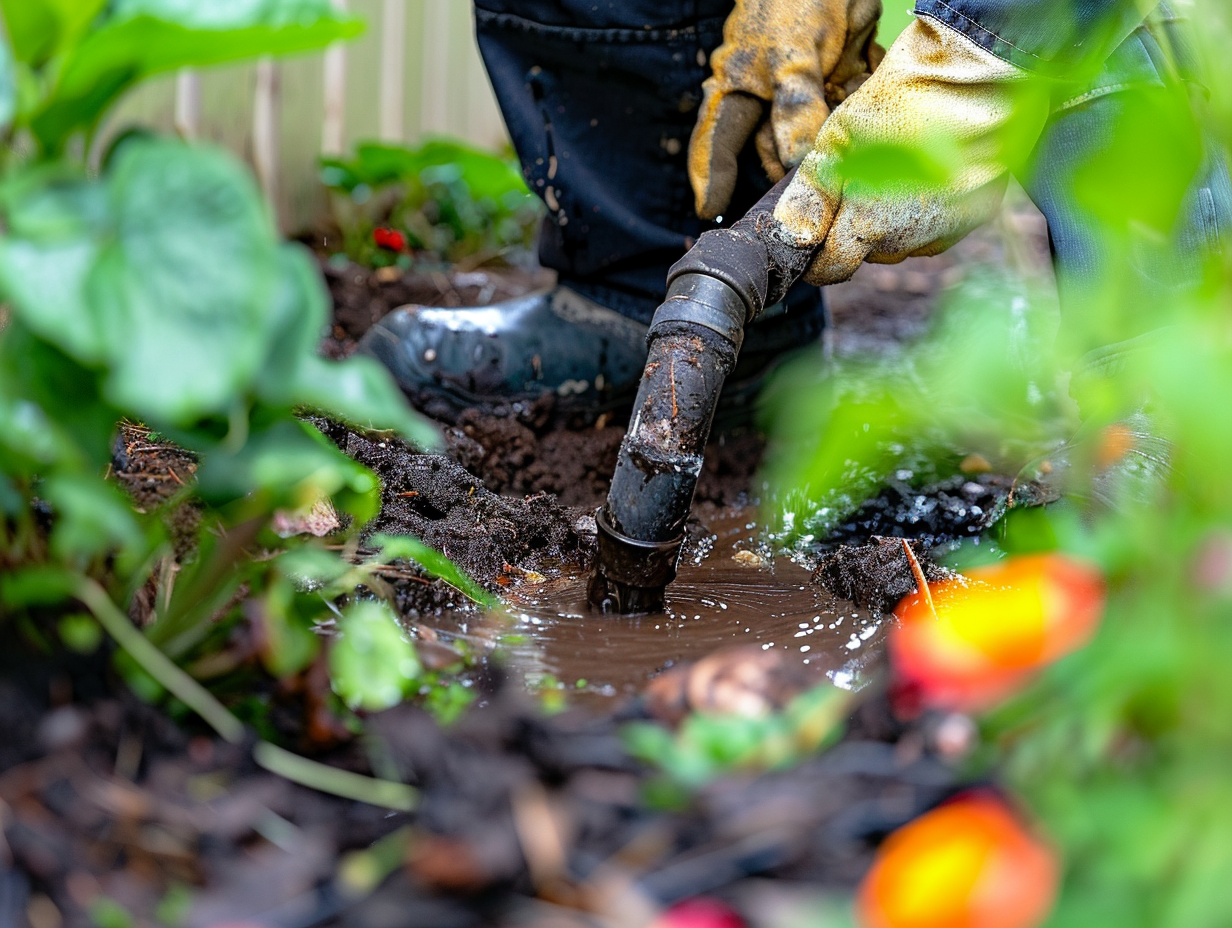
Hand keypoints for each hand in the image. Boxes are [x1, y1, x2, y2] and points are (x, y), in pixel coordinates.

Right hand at [689, 0, 883, 219]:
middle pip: (772, 151)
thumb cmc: (797, 1)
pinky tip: (875, 140)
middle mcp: (767, 96)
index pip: (717, 143)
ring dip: (830, 156)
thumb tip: (796, 163)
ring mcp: (804, 89)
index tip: (710, 212)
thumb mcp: (792, 56)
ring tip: (846, 186)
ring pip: (814, 137)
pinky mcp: (840, 77)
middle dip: (788, 179)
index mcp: (738, 89)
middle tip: (804, 212)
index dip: (712, 180)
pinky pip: (849, 112)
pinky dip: (861, 124)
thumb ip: (794, 109)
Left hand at [772, 16, 1050, 283]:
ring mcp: (946, 230)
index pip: (831, 269)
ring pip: (904, 243)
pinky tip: (927, 176)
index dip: (816, 259)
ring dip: (892, 224)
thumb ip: (811, 194)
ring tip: (896, 174)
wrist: (980, 75)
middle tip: (857, 184)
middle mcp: (910, 239)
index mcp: (870, 224)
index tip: (811, 240)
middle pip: (868, 253)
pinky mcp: (974, 217)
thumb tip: (791, 237)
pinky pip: (937, 230)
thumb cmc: (903, 98)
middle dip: (855, 231)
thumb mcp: (838, 139)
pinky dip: (926, 213)